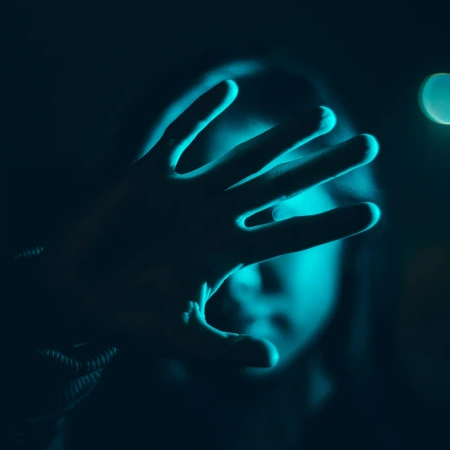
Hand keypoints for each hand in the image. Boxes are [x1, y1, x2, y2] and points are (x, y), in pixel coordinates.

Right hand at [40, 54, 379, 368]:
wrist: (77, 297)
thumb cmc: (128, 320)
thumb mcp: (180, 338)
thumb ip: (223, 348)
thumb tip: (271, 359)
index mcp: (229, 252)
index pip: (291, 234)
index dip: (330, 225)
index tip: (373, 213)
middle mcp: (217, 217)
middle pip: (283, 186)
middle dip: (324, 166)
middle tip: (370, 146)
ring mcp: (186, 194)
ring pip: (244, 158)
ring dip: (283, 137)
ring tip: (323, 116)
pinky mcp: (150, 176)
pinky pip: (179, 137)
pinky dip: (200, 114)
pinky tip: (227, 91)